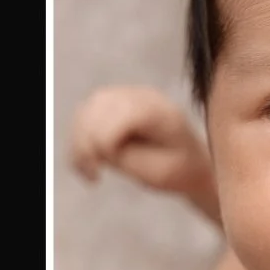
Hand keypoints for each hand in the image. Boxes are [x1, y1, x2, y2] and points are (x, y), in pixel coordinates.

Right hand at [70, 86, 209, 196]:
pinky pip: (85, 114)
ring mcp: (127, 96)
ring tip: (88, 169)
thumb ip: (127, 158)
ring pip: (88, 108)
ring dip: (79, 141)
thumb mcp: (158, 173)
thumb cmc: (180, 170)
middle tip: (92, 173)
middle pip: (100, 106)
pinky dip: (79, 139)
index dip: (103, 140)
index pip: (124, 114)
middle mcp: (143, 96)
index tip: (98, 171)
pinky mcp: (113, 103)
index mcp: (163, 112)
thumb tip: (96, 146)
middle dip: (86, 141)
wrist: (191, 163)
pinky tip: (86, 161)